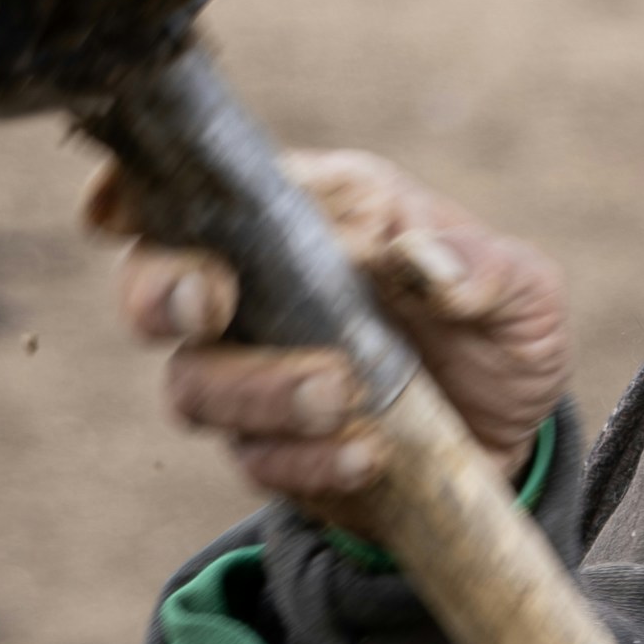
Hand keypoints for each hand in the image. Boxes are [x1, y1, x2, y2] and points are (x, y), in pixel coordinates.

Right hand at [93, 147, 570, 512]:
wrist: (514, 444)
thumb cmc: (505, 334)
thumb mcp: (524, 295)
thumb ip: (482, 269)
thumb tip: (423, 261)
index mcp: (318, 213)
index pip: (206, 185)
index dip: (140, 190)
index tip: (119, 209)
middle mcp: (266, 286)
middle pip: (155, 281)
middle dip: (162, 290)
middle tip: (214, 304)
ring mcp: (259, 372)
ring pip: (195, 380)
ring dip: (257, 388)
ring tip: (337, 395)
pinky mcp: (272, 449)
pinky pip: (253, 457)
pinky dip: (302, 457)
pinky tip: (364, 454)